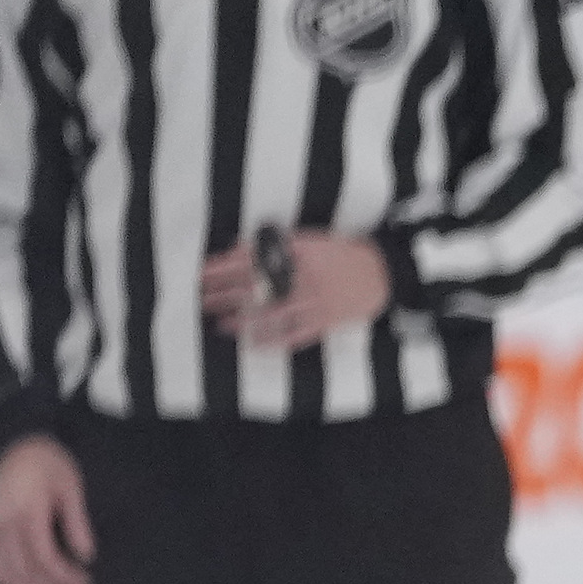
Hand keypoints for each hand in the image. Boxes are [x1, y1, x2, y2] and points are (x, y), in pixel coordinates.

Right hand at [0, 434, 96, 583]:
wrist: (17, 442)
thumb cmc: (46, 462)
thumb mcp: (70, 486)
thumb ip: (77, 523)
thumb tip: (85, 556)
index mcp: (25, 510)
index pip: (44, 557)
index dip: (65, 578)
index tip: (86, 583)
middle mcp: (1, 523)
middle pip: (25, 571)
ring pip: (6, 576)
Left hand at [199, 228, 389, 354]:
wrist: (384, 273)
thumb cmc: (343, 254)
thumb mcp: (309, 239)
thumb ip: (276, 244)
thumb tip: (239, 248)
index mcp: (298, 254)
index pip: (251, 260)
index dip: (223, 268)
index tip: (200, 272)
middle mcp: (304, 279)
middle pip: (256, 287)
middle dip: (225, 294)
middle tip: (199, 299)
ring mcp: (316, 303)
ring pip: (272, 313)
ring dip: (244, 319)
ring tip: (220, 323)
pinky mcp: (326, 321)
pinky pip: (296, 334)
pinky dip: (274, 340)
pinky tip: (254, 344)